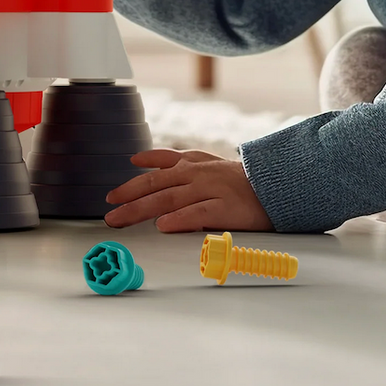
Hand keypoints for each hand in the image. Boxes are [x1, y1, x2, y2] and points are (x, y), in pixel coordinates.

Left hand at [104, 149, 273, 232]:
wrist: (277, 186)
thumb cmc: (239, 179)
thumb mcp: (206, 161)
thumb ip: (175, 160)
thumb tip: (140, 161)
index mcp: (192, 164)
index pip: (157, 167)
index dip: (134, 178)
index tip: (113, 191)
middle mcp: (197, 174)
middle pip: (156, 185)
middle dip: (128, 197)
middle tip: (109, 209)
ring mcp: (209, 190)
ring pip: (168, 199)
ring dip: (140, 209)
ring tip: (120, 218)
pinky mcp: (224, 209)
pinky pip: (197, 213)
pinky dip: (178, 219)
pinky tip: (162, 225)